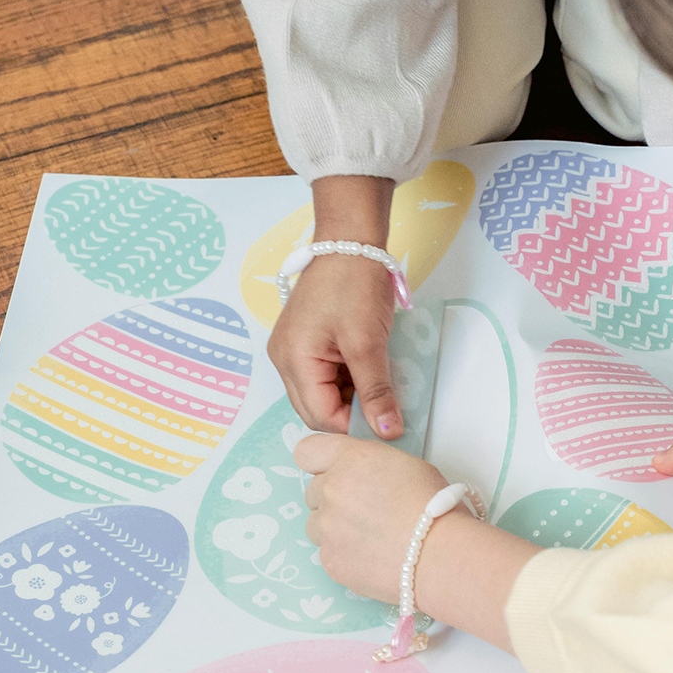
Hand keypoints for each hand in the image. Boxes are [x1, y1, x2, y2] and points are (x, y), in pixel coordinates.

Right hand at [267, 176, 402, 438]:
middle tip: (386, 407)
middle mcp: (284, 359)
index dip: (354, 427)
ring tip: (380, 384)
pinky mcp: (305, 338)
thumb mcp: (368, 342)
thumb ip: (376, 391)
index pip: (320, 417)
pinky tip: (369, 369)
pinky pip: (323, 373)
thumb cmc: (355, 285)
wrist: (350, 239)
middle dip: (350, 414)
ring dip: (350, 396)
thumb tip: (388, 433)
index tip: (387, 425)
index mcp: (293, 360)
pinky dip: (347, 378)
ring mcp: (292, 347)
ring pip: (321, 393)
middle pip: (316, 409)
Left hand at [296, 434, 538, 652]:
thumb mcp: (401, 462)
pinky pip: (327, 552)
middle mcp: (330, 489)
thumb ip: (367, 463)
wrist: (438, 553)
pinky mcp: (330, 561)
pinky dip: (344, 553)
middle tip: (363, 508)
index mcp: (349, 458)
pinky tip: (371, 554)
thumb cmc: (432, 503)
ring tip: (369, 535)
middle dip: (332, 497)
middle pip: (313, 490)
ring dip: (334, 526)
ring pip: (317, 524)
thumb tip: (360, 475)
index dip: (320, 461)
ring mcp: (326, 528)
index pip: (307, 450)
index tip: (335, 470)